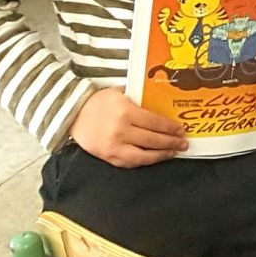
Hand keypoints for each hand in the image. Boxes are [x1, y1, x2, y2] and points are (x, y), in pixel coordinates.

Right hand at [69, 88, 184, 166]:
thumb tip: (165, 104)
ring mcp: (113, 146)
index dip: (171, 128)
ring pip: (143, 156)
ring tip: (173, 152)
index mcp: (126, 113)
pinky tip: (154, 158)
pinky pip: (129, 163)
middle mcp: (120, 131)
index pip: (156, 123)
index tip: (181, 130)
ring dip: (161, 156)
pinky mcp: (106, 156)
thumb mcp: (121, 93)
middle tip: (183, 143)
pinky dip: (144, 162)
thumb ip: (141, 100)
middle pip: (152, 140)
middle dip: (171, 143)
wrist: (72, 114)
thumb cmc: (99, 101)